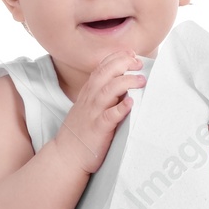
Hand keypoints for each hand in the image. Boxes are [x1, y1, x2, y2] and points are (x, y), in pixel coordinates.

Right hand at [52, 50, 145, 174]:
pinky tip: (130, 103)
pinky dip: (120, 108)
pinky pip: (110, 116)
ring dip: (126, 82)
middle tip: (138, 63)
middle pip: (105, 73)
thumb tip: (124, 85)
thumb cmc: (82, 131)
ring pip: (108, 90)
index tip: (131, 53)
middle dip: (123, 64)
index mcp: (89, 92)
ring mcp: (93, 113)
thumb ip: (103, 95)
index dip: (116, 58)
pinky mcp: (98, 128)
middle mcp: (90, 99)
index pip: (101, 67)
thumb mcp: (89, 107)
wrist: (67, 155)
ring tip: (141, 80)